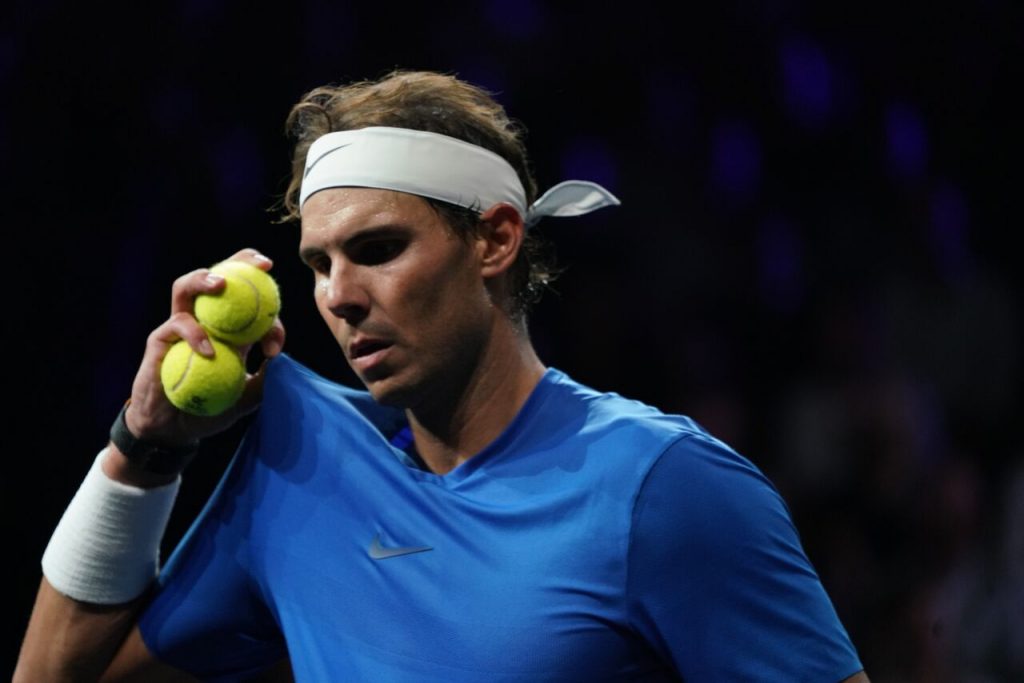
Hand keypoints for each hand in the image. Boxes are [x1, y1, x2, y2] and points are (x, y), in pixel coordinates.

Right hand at [115, 248, 285, 461]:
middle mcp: (204, 319)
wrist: (175, 429)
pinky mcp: (160, 340)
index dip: (268, 300)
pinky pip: (177, 326)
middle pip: (219, 276)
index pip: (250, 297)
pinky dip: (194, 334)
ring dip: (204, 279)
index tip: (278, 319)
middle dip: (241, 262)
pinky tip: (210, 350)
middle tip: (263, 265)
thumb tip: (282, 356)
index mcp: (229, 327)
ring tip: (221, 283)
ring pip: (186, 288)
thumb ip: (266, 378)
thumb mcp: (248, 396)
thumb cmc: (211, 409)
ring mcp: (181, 327)